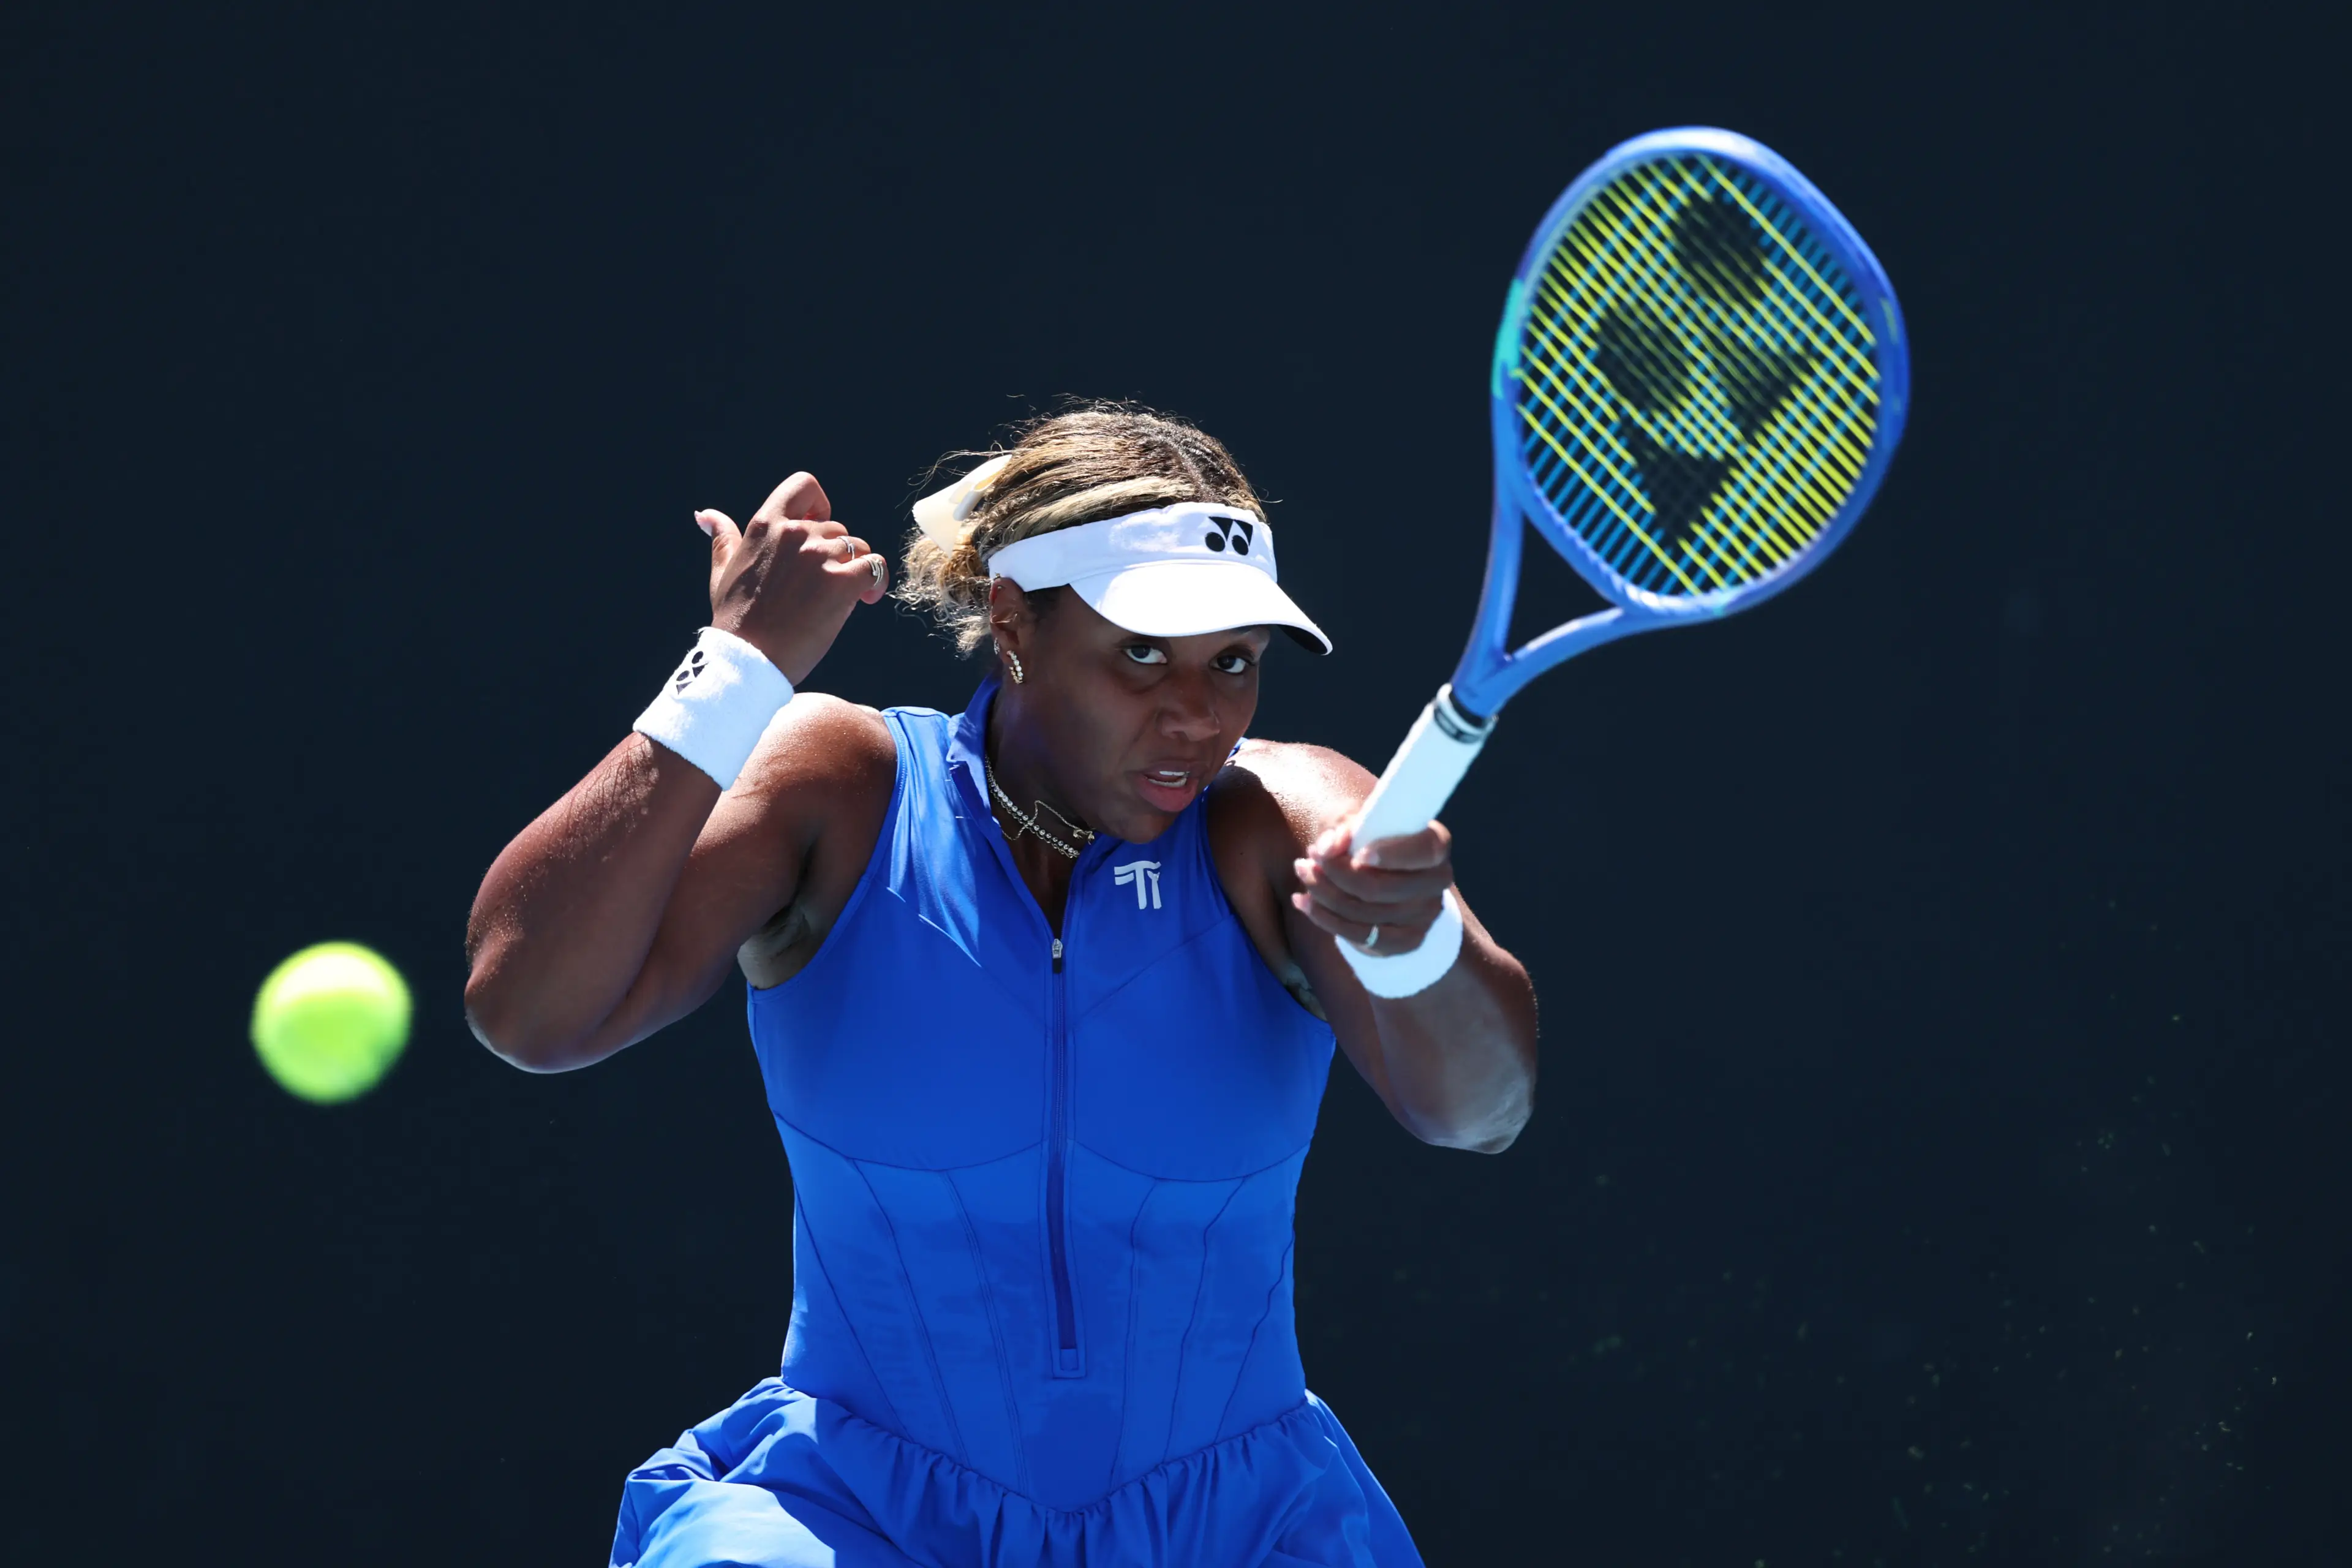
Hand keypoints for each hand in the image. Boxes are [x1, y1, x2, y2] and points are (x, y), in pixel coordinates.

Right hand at [696, 471, 887, 683]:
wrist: (748, 659)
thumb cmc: (735, 619)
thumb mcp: (723, 571)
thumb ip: (723, 537)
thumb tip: (704, 514)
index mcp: (766, 525)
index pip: (804, 485)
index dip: (818, 504)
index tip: (816, 527)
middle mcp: (795, 534)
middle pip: (836, 528)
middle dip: (834, 554)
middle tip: (820, 585)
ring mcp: (819, 557)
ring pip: (857, 547)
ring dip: (853, 569)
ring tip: (840, 596)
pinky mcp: (841, 583)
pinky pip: (875, 566)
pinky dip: (877, 580)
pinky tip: (868, 597)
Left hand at [1290, 816, 1453, 956]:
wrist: (1384, 874)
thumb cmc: (1370, 838)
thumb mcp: (1357, 823)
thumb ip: (1343, 827)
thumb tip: (1328, 847)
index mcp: (1435, 845)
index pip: (1422, 851)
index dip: (1390, 854)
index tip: (1358, 854)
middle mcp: (1436, 882)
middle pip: (1380, 888)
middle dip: (1336, 873)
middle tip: (1309, 856)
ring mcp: (1424, 916)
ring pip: (1364, 912)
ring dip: (1323, 892)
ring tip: (1302, 871)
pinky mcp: (1405, 941)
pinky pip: (1360, 936)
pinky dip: (1325, 918)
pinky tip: (1303, 901)